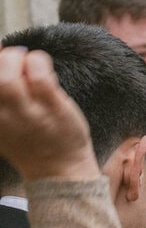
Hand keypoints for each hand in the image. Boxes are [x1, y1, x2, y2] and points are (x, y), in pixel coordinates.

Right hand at [0, 46, 99, 181]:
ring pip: (9, 76)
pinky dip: (40, 63)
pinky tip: (44, 68)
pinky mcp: (53, 109)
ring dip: (18, 59)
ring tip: (29, 63)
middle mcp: (1, 115)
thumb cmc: (29, 138)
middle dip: (2, 58)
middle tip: (14, 59)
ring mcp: (27, 113)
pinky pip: (40, 77)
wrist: (58, 169)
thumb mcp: (2, 118)